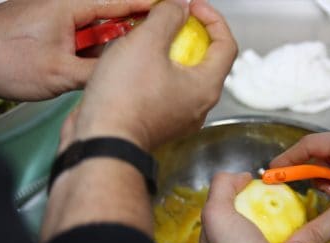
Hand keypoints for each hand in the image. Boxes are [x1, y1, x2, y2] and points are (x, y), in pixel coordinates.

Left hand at [0, 0, 153, 100]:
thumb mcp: (60, 73)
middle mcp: (65, 6)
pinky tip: (96, 66)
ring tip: (124, 61)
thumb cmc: (2, 59)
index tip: (172, 8)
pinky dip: (93, 50)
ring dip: (110, 44)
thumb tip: (125, 74)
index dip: (148, 5)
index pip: (120, 1)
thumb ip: (98, 72)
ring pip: (96, 29)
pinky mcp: (49, 29)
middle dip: (131, 30)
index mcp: (70, 6)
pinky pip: (81, 38)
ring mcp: (56, 17)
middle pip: (111, 16)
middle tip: (153, 46)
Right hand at [42, 0, 235, 241]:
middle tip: (169, 19)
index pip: (227, 45)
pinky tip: (134, 62)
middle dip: (189, 34)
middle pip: (205, 61)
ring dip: (169, 52)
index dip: (214, 19)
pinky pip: (166, 90)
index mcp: (206, 87)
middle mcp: (198, 105)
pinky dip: (157, 71)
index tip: (194, 7)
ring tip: (147, 38)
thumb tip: (178, 9)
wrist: (102, 141)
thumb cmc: (125, 98)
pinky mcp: (160, 122)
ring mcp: (179, 116)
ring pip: (183, 76)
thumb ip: (168, 17)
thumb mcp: (147, 43)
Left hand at [195, 172, 313, 242]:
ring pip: (263, 228)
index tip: (241, 182)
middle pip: (239, 220)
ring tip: (279, 198)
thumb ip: (221, 187)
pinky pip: (284, 236)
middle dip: (250, 204)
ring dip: (271, 214)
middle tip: (262, 190)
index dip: (224, 196)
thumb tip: (239, 176)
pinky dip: (289, 225)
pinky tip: (293, 214)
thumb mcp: (216, 212)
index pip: (212, 216)